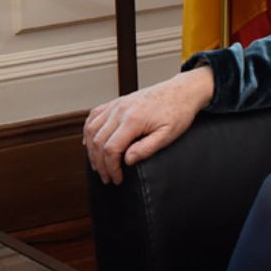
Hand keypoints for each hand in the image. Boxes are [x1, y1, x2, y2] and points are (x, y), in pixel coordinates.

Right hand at [83, 68, 214, 184]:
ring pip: (91, 129)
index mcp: (133, 119)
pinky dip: (89, 131)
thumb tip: (128, 160)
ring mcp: (116, 104)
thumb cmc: (178, 112)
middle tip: (107, 177)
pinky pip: (94, 116)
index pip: (111, 149)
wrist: (181, 91)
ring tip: (97, 165)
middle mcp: (120, 110)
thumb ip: (146, 148)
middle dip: (100, 163)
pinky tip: (90, 142)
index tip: (117, 179)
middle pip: (98, 141)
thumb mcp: (168, 135)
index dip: (111, 168)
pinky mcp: (116, 102)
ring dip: (91, 150)